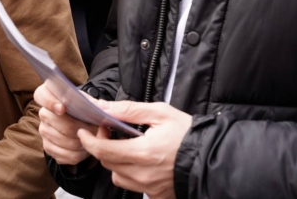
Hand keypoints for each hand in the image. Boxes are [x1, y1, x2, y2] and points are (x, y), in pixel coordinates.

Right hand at [36, 80, 98, 165]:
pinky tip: (85, 148)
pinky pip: (64, 155)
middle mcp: (44, 113)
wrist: (83, 123)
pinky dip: (79, 154)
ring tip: (92, 139)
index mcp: (50, 95)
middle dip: (78, 127)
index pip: (41, 95)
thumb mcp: (90, 102)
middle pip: (56, 121)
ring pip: (62, 140)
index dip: (50, 102)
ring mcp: (44, 131)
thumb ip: (93, 105)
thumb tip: (99, 112)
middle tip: (93, 128)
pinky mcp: (48, 147)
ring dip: (81, 142)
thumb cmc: (85, 110)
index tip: (62, 108)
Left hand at [77, 101, 192, 198]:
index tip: (85, 131)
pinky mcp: (155, 195)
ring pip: (117, 176)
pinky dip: (129, 173)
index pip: (103, 151)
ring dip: (115, 161)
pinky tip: (140, 161)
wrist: (211, 157)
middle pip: (107, 163)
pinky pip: (132, 185)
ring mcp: (149, 187)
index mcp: (142, 153)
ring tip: (126, 147)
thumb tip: (104, 106)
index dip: (89, 141)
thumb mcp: (160, 113)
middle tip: (110, 132)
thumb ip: (128, 110)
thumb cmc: (187, 134)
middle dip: (102, 146)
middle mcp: (143, 174)